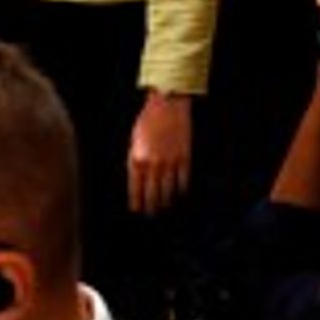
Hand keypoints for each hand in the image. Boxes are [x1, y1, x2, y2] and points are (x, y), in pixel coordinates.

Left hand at [128, 91, 192, 213]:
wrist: (167, 105)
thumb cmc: (147, 121)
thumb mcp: (134, 141)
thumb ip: (135, 161)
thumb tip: (138, 181)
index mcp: (137, 159)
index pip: (135, 189)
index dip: (136, 202)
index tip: (137, 211)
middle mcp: (153, 164)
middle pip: (152, 194)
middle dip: (151, 207)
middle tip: (151, 215)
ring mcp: (170, 162)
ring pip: (168, 191)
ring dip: (166, 202)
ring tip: (164, 208)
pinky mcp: (184, 158)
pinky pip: (183, 181)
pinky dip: (181, 190)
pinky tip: (180, 195)